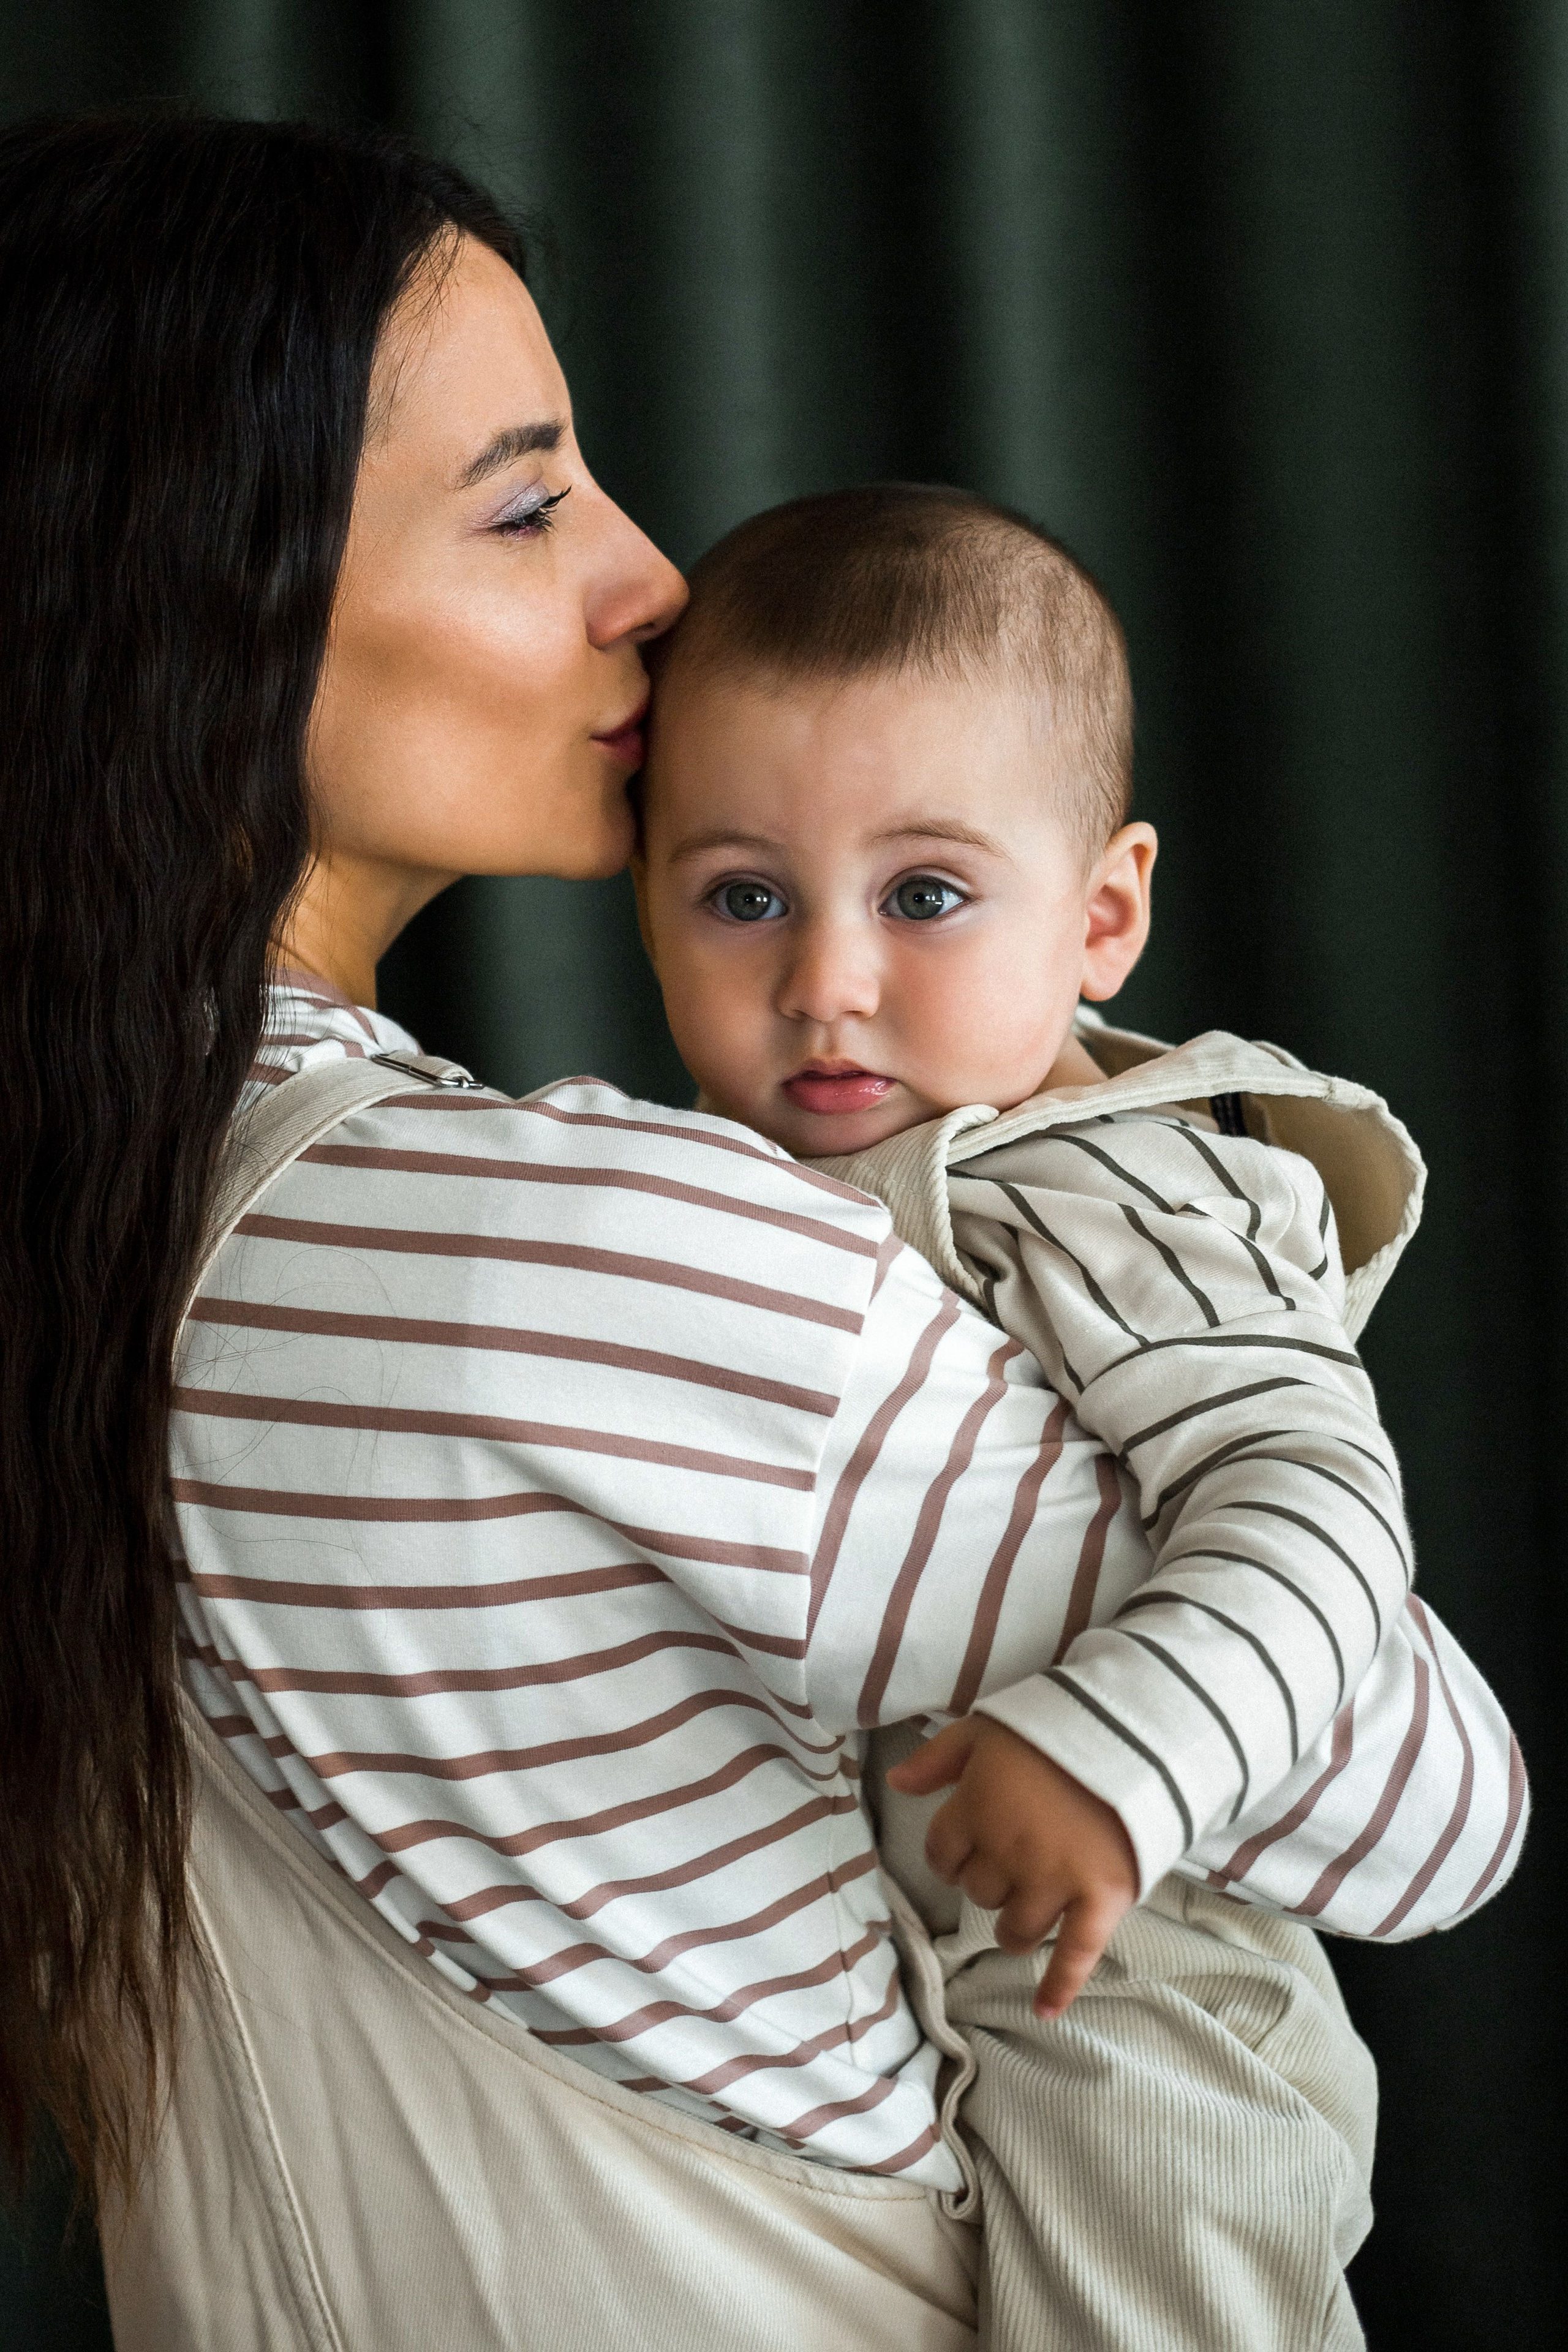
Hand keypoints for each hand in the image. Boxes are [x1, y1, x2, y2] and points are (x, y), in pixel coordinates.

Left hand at [886, 1717, 1139, 2016]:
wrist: (1139, 1730)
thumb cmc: (1056, 1726)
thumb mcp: (986, 1726)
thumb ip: (937, 1758)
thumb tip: (896, 1781)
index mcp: (976, 1808)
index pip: (941, 1854)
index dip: (950, 1852)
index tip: (967, 1843)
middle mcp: (1009, 1851)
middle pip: (979, 1892)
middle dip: (988, 1879)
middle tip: (1011, 1855)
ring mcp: (1056, 1880)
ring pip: (1016, 1929)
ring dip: (1015, 1922)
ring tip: (1028, 1905)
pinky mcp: (1101, 1899)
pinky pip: (1076, 1955)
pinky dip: (1059, 1986)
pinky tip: (1044, 2011)